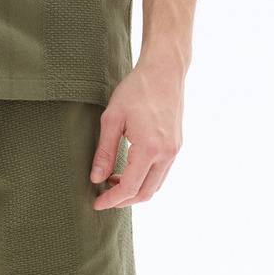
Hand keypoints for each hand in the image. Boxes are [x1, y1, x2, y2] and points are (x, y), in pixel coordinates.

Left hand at [90, 60, 184, 210]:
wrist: (165, 70)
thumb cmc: (136, 90)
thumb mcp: (112, 119)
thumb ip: (104, 151)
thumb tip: (96, 178)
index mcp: (149, 149)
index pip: (129, 187)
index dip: (111, 199)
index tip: (96, 203)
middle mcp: (166, 154)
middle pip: (145, 193)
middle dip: (123, 200)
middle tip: (103, 196)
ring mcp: (175, 150)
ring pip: (156, 185)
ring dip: (135, 190)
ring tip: (113, 181)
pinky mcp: (177, 145)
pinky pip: (162, 173)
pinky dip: (146, 179)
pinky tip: (129, 169)